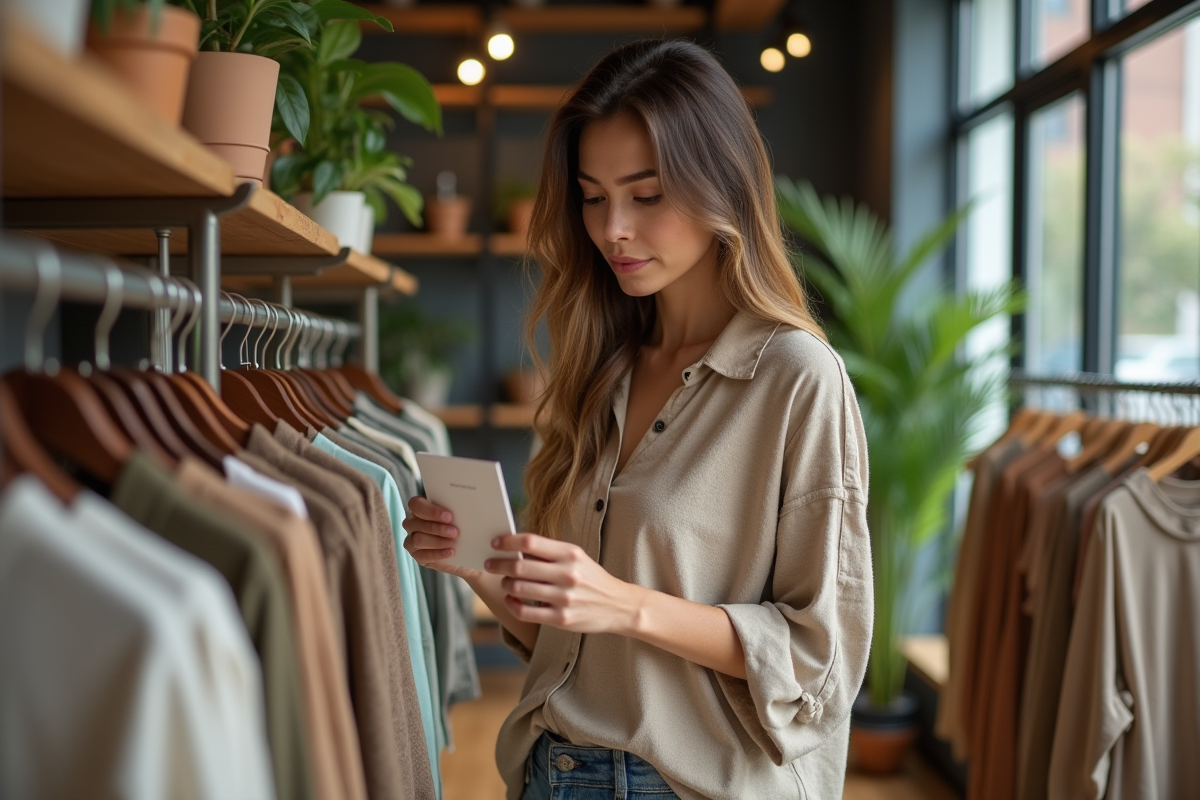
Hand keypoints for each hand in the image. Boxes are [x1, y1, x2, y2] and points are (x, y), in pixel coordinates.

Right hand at [402, 496, 481, 581]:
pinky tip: (450, 552)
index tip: (449, 516)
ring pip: (418, 539)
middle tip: (454, 532)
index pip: (416, 504)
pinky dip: (437, 553)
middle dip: (436, 527)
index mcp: (422, 508)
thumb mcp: (466, 518)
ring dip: (437, 541)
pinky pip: (422, 555)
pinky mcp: (417, 555)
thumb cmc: (465, 528)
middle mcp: (413, 523)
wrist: (470, 551)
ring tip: (453, 543)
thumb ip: (465, 512)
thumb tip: (469, 508)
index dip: (430, 510)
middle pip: (415, 522)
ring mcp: (413, 540)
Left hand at [485, 534, 644, 634]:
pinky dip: (512, 604)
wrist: (618, 605)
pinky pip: (525, 611)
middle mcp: (567, 574)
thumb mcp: (576, 557)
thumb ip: (549, 552)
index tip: (495, 543)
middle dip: (498, 564)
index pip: (530, 542)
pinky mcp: (561, 618)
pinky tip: (511, 599)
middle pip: (520, 566)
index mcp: (570, 554)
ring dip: (506, 584)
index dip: (507, 542)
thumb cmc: (591, 578)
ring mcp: (564, 598)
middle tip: (490, 563)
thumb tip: (515, 547)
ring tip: (505, 582)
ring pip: (519, 589)